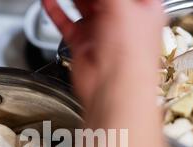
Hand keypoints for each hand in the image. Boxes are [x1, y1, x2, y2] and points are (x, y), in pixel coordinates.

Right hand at [42, 0, 165, 107]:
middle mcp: (123, 19)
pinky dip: (56, 11)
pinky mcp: (83, 45)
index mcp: (144, 7)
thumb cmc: (131, 56)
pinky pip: (67, 24)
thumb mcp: (122, 5)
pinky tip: (48, 2)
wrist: (113, 91)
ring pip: (82, 5)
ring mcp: (102, 33)